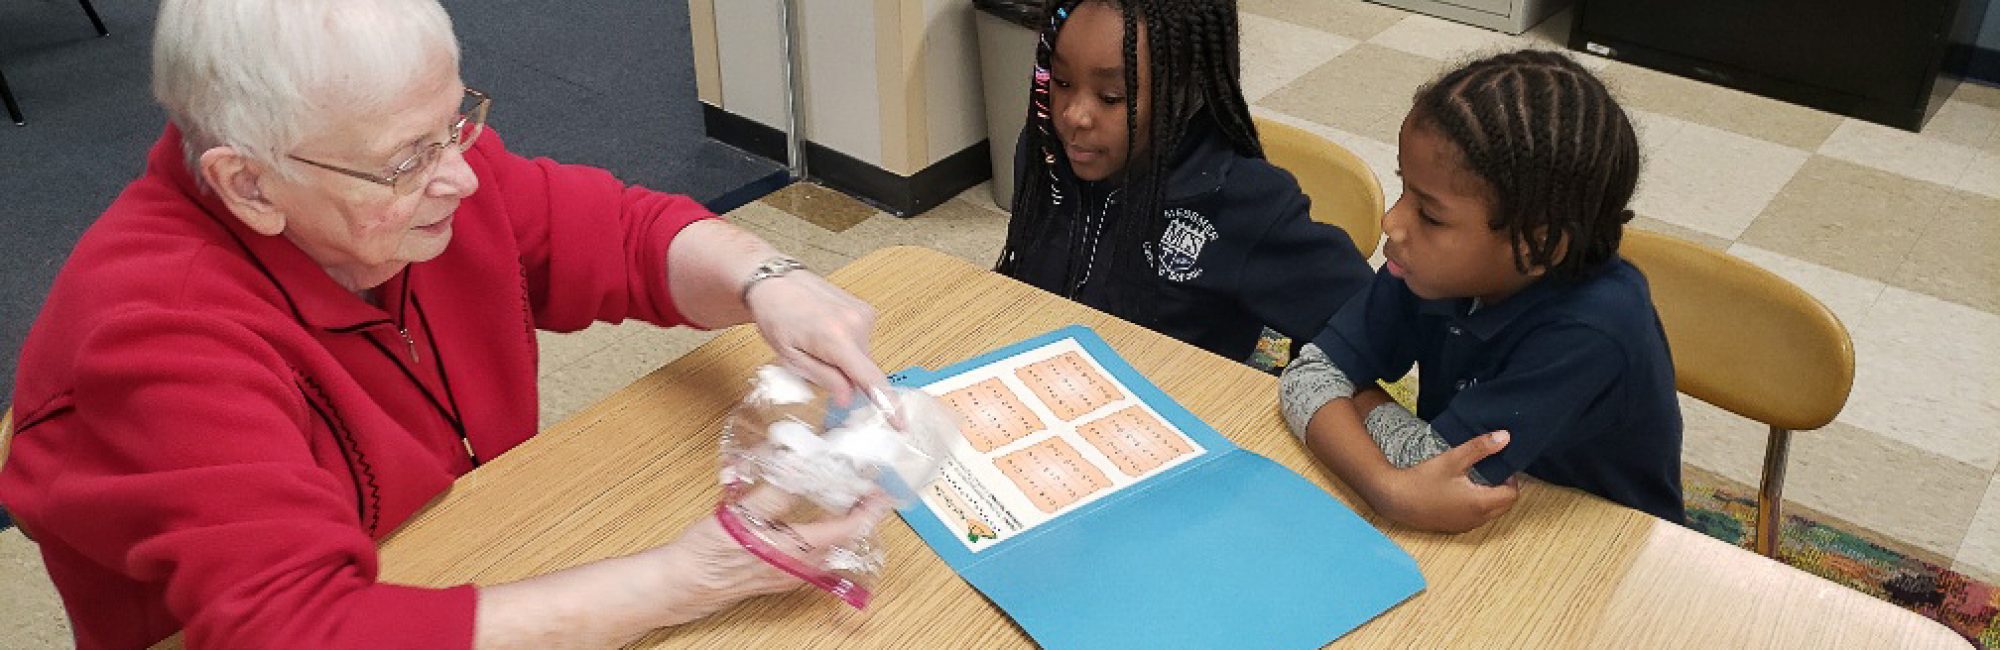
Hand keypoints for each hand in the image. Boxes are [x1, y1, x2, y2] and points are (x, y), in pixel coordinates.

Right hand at [649, 485, 891, 626]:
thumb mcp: (743, 514)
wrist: (683, 583)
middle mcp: (799, 568)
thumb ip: (777, 491)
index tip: (882, 491)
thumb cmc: (708, 552)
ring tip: (845, 501)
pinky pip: (812, 558)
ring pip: (829, 551)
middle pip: (844, 542)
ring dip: (841, 527)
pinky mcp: (777, 577)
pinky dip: (821, 537)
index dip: (869, 510)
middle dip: (859, 516)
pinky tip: (812, 523)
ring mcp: (789, 576)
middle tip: (866, 490)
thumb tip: (801, 466)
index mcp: (796, 551)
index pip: (848, 530)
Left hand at [744, 271, 889, 406]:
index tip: (901, 425)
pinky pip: (861, 341)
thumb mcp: (791, 356)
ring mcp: (864, 314)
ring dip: (844, 359)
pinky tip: (826, 331)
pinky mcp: (866, 310)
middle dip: (845, 376)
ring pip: (862, 356)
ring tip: (816, 340)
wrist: (776, 281)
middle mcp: (857, 324)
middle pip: (863, 369)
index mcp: (836, 338)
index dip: (888, 405)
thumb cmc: (776, 316)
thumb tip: (848, 398)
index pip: (870, 378)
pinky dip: (847, 345)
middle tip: (814, 361)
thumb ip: (823, 377)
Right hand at [1375, 431, 1519, 532]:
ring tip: (1474, 481)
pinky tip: (1459, 493)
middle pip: (1504, 506)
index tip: (1498, 467)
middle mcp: (1475, 519)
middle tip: (1489, 472)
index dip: (1510, 479)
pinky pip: (1475, 519)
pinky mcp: (1452, 527)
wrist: (1395, 498)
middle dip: (1502, 489)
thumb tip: (1505, 437)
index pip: (1512, 495)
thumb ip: (1480, 447)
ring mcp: (1463, 525)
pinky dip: (1476, 507)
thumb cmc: (1423, 478)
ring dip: (1490, 499)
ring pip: (1490, 514)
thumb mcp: (1453, 458)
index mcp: (1480, 503)